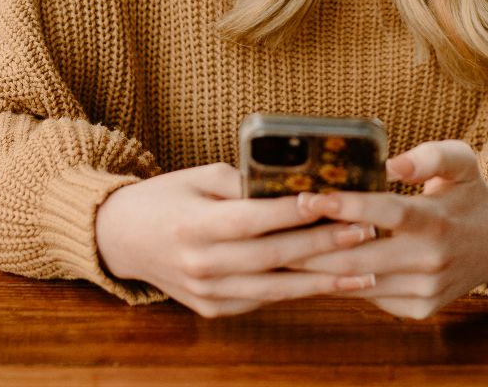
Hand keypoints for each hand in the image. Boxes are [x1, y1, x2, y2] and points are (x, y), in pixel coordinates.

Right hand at [94, 163, 378, 317]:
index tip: (331, 200)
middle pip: (272, 257)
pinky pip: (263, 301)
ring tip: (366, 270)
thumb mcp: (198, 177)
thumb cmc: (167, 198)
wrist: (121, 239)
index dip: (293, 212)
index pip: (253, 219)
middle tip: (365, 231)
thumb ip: (243, 182)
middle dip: (324, 245)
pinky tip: (332, 283)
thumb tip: (297, 181)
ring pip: (275, 289)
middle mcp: (200, 264)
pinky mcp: (213, 309)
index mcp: (194, 225)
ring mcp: (207, 293)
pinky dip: (298, 291)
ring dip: (324, 281)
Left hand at [290, 140, 487, 318]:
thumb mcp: (461, 161)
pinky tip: (315, 267)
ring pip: (358, 282)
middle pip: (360, 257)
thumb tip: (391, 163)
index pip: (387, 213)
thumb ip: (429, 156)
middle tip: (275, 229)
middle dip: (313, 244)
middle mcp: (431, 261)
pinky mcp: (418, 309)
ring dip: (318, 268)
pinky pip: (369, 296)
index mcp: (438, 221)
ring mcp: (424, 290)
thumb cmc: (469, 194)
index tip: (309, 196)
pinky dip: (341, 282)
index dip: (347, 206)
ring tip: (282, 248)